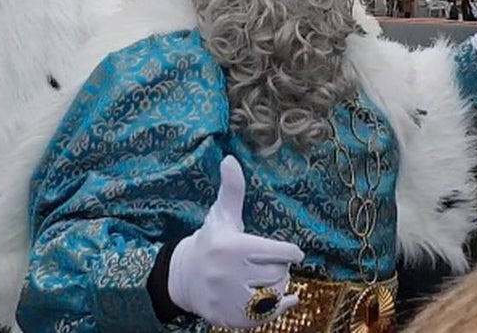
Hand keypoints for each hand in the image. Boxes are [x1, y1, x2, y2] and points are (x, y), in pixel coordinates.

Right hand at [168, 157, 303, 327]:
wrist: (184, 277)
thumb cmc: (211, 242)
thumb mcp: (222, 216)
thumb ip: (232, 190)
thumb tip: (230, 159)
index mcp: (230, 247)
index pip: (279, 252)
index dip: (290, 252)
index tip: (292, 252)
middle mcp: (227, 274)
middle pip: (279, 275)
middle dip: (279, 269)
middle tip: (269, 265)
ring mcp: (227, 299)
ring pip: (275, 296)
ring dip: (278, 289)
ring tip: (266, 280)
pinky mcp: (228, 318)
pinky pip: (266, 317)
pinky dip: (280, 309)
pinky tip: (284, 301)